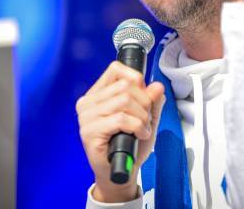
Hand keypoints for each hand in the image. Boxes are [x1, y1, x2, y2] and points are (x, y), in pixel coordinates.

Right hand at [76, 61, 164, 202]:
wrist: (120, 173)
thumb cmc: (130, 146)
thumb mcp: (146, 118)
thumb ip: (152, 100)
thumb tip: (156, 86)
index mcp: (98, 94)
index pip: (116, 69)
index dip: (136, 80)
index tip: (143, 96)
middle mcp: (88, 102)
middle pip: (125, 86)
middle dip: (144, 102)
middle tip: (146, 118)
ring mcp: (86, 117)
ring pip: (124, 101)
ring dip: (142, 116)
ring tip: (143, 128)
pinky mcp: (89, 132)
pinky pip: (120, 119)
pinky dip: (137, 126)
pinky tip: (139, 134)